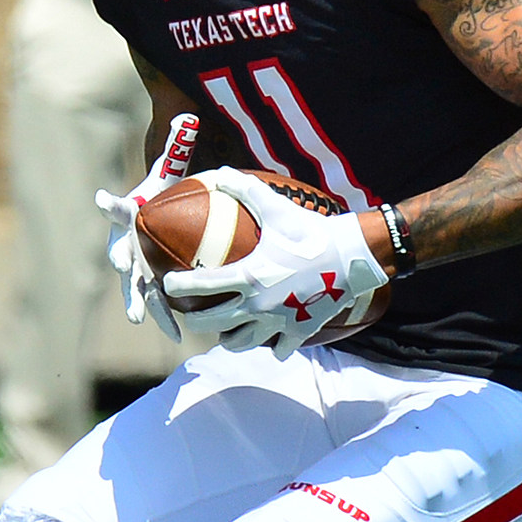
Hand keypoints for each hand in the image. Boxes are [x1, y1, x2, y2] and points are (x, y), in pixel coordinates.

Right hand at [94, 123, 201, 334]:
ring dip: (138, 302)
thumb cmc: (158, 196)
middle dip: (119, 259)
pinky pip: (156, 303)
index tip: (102, 199)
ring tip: (139, 318)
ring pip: (134, 287)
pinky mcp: (146, 287)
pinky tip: (180, 337)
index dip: (109, 203)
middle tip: (121, 266)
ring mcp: (133, 269)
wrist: (149, 220)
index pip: (116, 208)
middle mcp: (123, 244)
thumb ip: (176, 146)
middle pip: (119, 252)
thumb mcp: (169, 172)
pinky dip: (166, 319)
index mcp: (127, 216)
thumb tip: (187, 115)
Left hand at [162, 170, 387, 360]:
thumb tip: (218, 172)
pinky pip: (278, 349)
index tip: (168, 285)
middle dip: (193, 321)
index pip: (199, 287)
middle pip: (211, 323)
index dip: (176, 287)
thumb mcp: (276, 207)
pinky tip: (271, 337)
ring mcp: (278, 322)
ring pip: (240, 343)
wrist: (353, 257)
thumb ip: (244, 190)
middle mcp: (257, 304)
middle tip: (189, 313)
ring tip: (226, 330)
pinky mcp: (299, 332)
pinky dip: (272, 346)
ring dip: (228, 338)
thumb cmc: (312, 231)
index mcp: (247, 275)